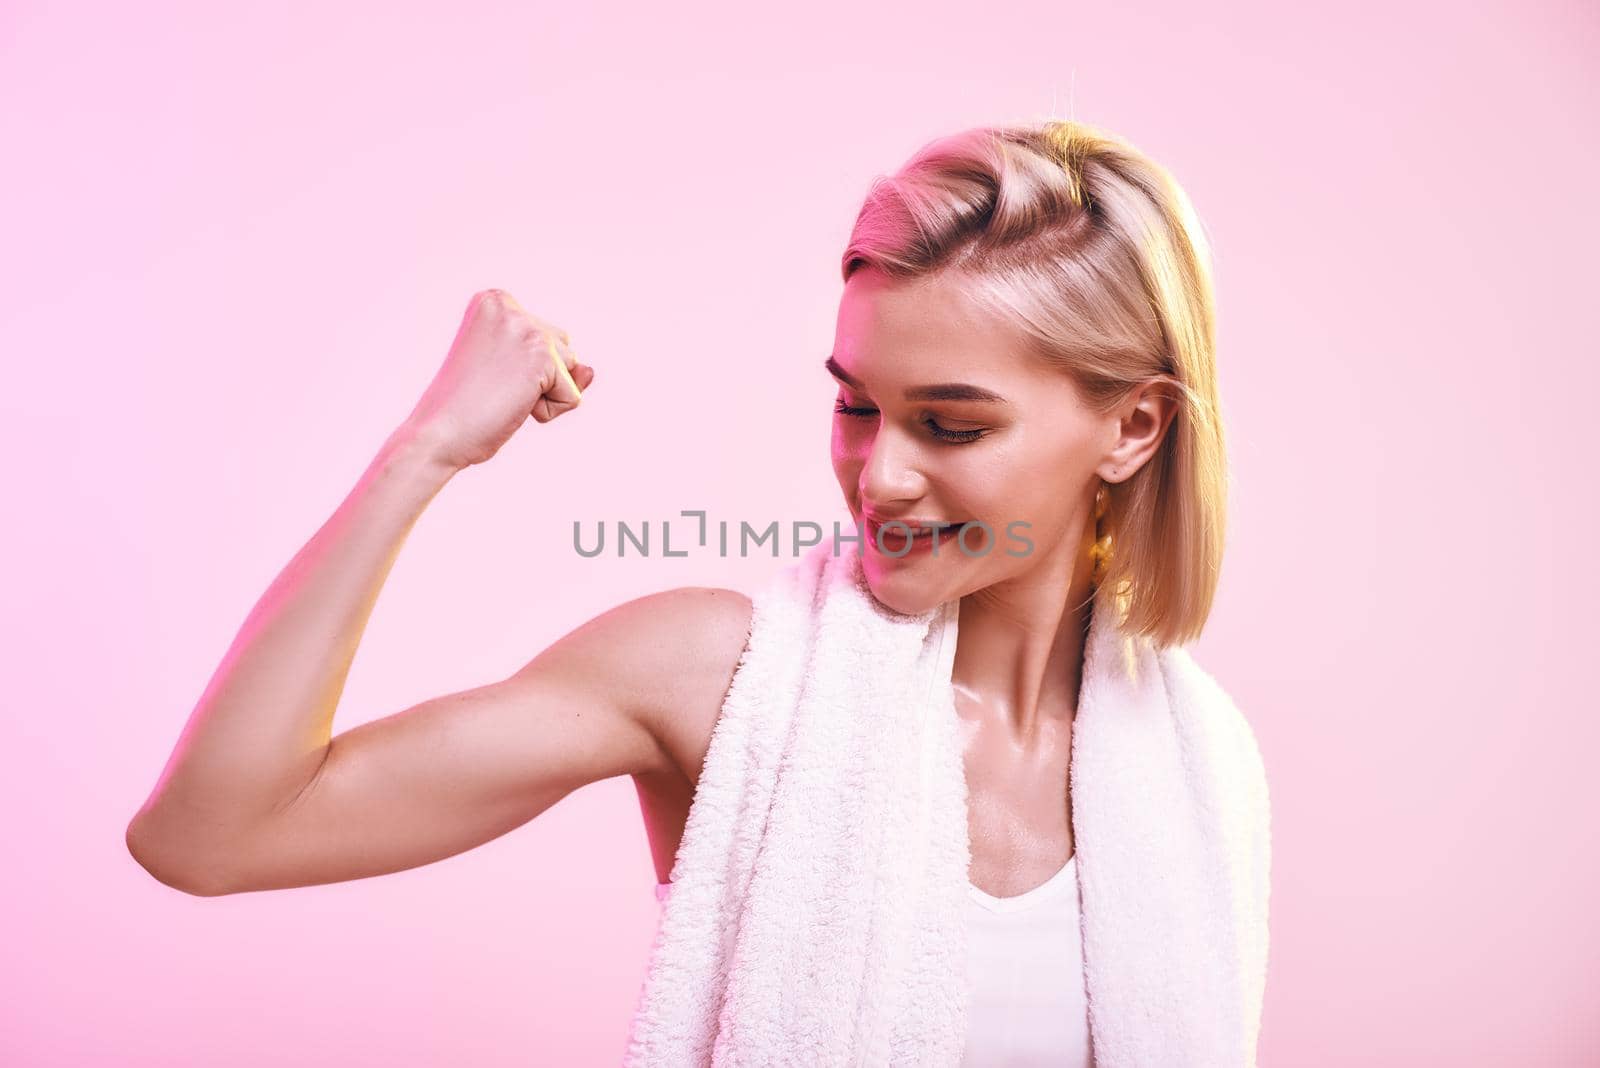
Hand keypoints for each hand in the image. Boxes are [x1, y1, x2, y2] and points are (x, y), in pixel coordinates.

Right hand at [402, 289, 594, 470]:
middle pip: (562, 348)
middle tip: (493, 389)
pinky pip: (572, 397)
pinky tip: (513, 408)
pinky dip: (548, 413)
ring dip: (543, 394)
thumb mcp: (512, 373)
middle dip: (539, 378)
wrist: (436, 435)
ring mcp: (526, 328)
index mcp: (493, 300)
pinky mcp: (542, 357)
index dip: (524, 368)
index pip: (545, 335)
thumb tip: (591, 370)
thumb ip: (558, 363)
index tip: (486, 374)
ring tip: (501, 397)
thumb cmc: (466, 408)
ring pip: (570, 371)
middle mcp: (509, 306)